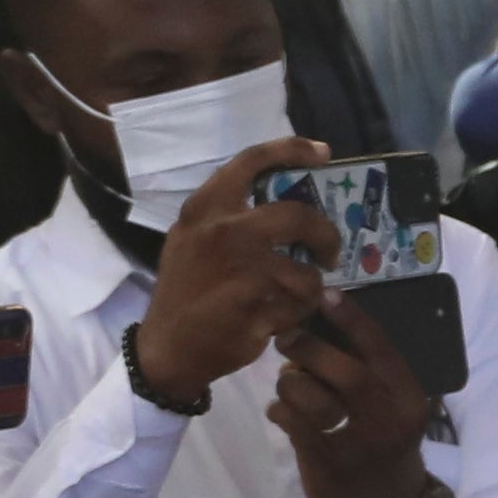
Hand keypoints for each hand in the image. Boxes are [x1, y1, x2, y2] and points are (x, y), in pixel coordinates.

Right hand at [132, 141, 337, 405]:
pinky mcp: (256, 310)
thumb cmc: (185, 288)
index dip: (292, 149)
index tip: (323, 153)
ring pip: (306, 273)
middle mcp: (224, 232)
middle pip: (300, 216)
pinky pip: (300, 307)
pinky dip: (299, 313)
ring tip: (296, 296)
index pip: (252, 161)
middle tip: (329, 251)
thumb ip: (227, 214)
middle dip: (325, 235)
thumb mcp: (191, 237)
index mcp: (206, 208)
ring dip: (309, 287)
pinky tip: (283, 317)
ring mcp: (241, 272)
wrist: (169, 347)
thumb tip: (282, 196)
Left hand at [267, 313, 454, 497]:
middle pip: (346, 372)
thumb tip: (320, 324)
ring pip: (312, 398)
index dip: (351, 319)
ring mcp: (358, 445)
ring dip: (289, 383)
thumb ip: (369, 372)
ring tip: (287, 385)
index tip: (325, 295)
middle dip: (310, 348)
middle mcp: (389, 419)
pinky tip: (282, 413)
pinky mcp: (328, 464)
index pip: (381, 349)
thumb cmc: (387, 446)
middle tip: (286, 336)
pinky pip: (293, 424)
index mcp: (408, 398)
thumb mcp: (394, 408)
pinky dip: (280, 411)